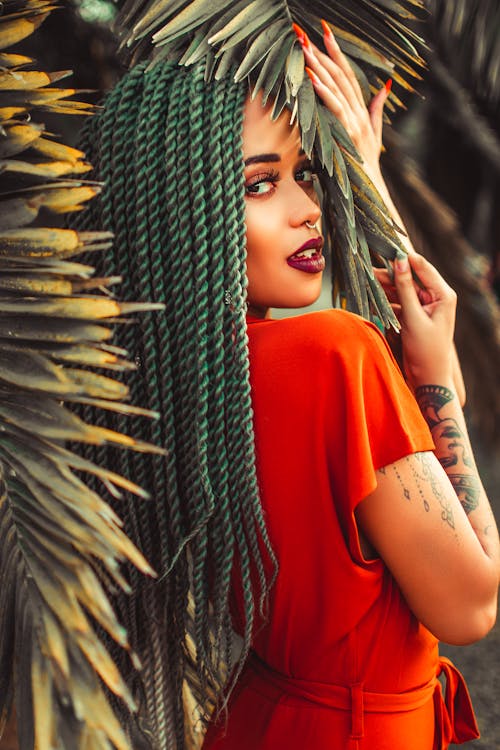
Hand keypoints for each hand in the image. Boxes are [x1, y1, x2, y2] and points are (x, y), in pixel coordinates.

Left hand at [293, 21, 389, 181]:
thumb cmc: (368, 167)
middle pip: (341, 75)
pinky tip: (312, 78)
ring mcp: (354, 122)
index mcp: (362, 112)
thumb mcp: (374, 135)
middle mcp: (359, 113)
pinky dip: (323, 92)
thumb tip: (385, 88)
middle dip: (323, 53)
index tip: (325, 34)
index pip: (349, 75)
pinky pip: (335, 108)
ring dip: (319, 66)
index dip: (338, 53)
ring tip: (304, 47)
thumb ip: (377, 110)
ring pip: (336, 87)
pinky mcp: (348, 133)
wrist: (371, 190)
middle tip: (304, 33)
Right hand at [374, 253, 457, 390]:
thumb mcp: (413, 316)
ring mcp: (425, 307)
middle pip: (410, 279)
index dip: (404, 258)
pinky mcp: (415, 316)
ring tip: (366, 283)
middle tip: (368, 271)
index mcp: (443, 294)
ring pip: (402, 291)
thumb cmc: (426, 349)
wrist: (428, 378)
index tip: (384, 249)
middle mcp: (436, 297)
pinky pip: (399, 304)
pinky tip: (372, 300)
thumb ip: (405, 288)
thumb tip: (400, 261)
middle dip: (390, 275)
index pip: (422, 267)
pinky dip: (387, 303)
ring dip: (386, 289)